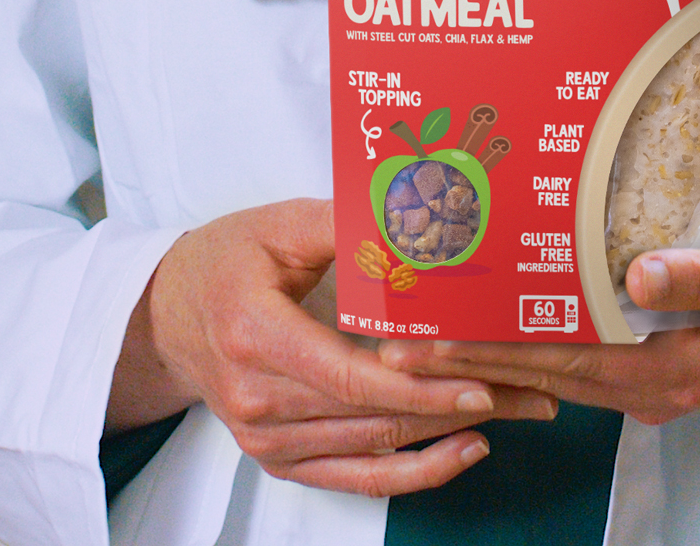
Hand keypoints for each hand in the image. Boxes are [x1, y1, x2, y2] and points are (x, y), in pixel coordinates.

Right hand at [109, 198, 556, 495]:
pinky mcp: (278, 459)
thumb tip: (414, 221)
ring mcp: (265, 439)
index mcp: (256, 335)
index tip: (476, 383)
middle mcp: (257, 399)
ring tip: (517, 409)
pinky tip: (463, 450)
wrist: (169, 314)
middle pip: (373, 415)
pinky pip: (354, 478)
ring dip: (450, 433)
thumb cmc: (227, 260)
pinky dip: (414, 472)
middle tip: (530, 390)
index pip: (348, 376)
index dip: (416, 387)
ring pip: (374, 447)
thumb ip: (345, 224)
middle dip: (457, 406)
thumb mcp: (280, 224)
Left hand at [378, 237, 699, 424]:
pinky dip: (528, 352)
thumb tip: (637, 275)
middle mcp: (648, 390)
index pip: (563, 362)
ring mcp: (647, 388)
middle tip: (396, 345)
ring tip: (422, 342)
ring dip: (488, 359)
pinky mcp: (648, 373)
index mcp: (670, 371)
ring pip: (553, 376)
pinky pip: (576, 368)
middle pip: (544, 376)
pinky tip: (495, 333)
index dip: (495, 350)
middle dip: (468, 361)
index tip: (435, 338)